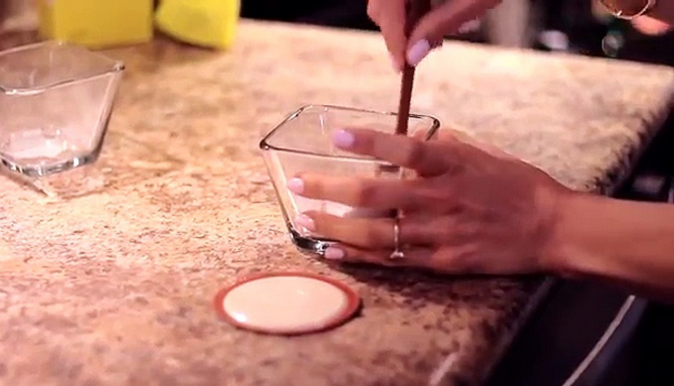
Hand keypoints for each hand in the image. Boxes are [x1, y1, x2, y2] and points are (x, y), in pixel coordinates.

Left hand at [287, 128, 571, 274]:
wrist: (552, 228)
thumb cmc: (519, 186)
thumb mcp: (484, 153)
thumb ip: (444, 146)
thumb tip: (411, 139)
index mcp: (453, 165)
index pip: (405, 147)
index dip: (369, 140)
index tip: (337, 135)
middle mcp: (441, 198)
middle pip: (375, 192)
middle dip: (330, 188)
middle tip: (297, 184)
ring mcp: (439, 233)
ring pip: (375, 232)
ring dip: (334, 227)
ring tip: (304, 222)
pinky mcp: (442, 261)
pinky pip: (393, 259)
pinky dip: (359, 257)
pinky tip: (333, 253)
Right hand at [367, 0, 500, 70]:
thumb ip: (441, 23)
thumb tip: (413, 55)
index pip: (386, 9)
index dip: (393, 40)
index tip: (402, 66)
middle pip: (382, 4)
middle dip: (404, 28)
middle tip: (433, 44)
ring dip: (415, 15)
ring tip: (454, 21)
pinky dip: (421, 0)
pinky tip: (448, 4)